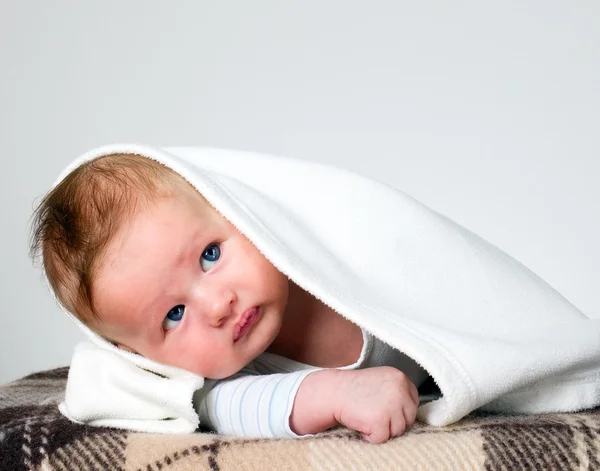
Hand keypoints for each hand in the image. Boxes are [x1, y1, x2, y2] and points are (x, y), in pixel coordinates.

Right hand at [290, 366, 418, 443]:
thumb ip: (397, 390)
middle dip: (393, 421)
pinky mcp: (380, 421)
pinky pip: (382, 438)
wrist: (332, 392)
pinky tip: (361, 423)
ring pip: (398, 431)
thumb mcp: (381, 381)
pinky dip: (371, 436)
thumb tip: (412, 410)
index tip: (385, 409)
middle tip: (373, 413)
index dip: (400, 410)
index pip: (413, 401)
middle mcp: (399, 390)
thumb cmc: (354, 389)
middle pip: (409, 418)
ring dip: (382, 429)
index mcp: (400, 378)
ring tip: (366, 416)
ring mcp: (391, 405)